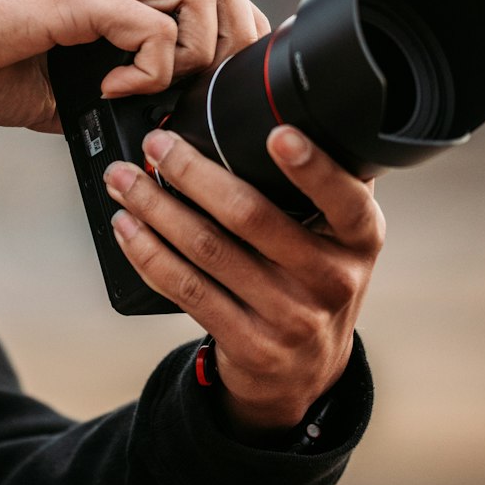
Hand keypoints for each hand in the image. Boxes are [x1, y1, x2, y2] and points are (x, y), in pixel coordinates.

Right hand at [0, 0, 267, 130]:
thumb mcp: (73, 78)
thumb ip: (123, 85)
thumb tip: (169, 120)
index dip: (227, 30)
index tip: (207, 82)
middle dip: (230, 38)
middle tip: (198, 88)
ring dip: (192, 52)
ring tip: (149, 86)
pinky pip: (154, 30)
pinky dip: (148, 72)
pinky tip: (109, 91)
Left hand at [103, 124, 384, 435]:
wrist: (306, 372)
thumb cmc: (314, 279)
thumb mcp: (338, 236)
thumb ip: (319, 186)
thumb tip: (273, 112)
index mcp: (359, 239)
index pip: (344, 199)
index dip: (312, 167)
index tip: (278, 133)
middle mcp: (332, 279)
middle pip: (251, 217)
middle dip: (192, 173)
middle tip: (156, 145)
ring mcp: (290, 318)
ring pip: (208, 251)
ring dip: (156, 209)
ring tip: (124, 180)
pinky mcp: (249, 344)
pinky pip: (187, 290)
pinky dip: (149, 254)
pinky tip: (128, 229)